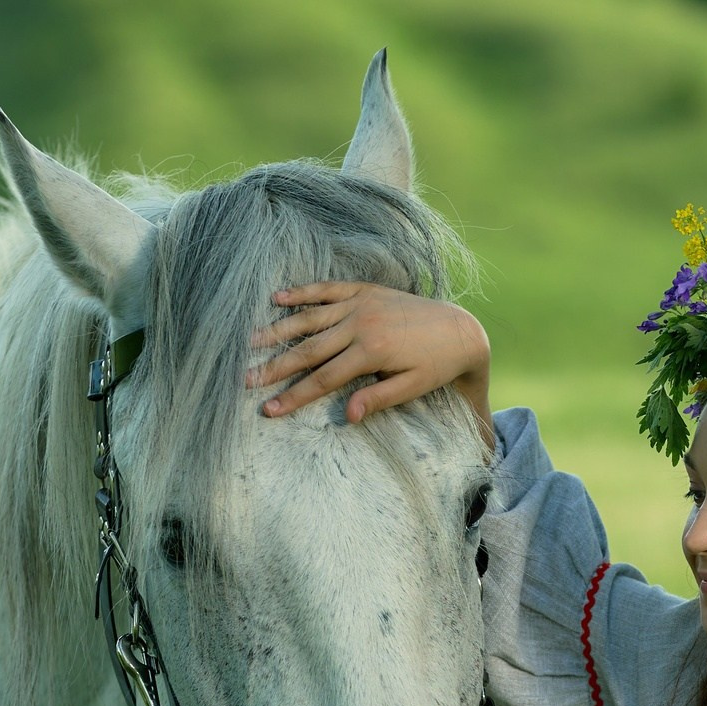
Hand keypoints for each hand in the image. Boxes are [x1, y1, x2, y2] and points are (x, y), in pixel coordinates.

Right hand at [247, 281, 490, 443]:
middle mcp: (362, 323)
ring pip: (311, 317)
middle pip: (309, 348)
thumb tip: (349, 416)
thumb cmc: (435, 365)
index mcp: (372, 351)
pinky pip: (327, 289)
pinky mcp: (365, 290)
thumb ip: (379, 399)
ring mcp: (361, 303)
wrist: (459, 329)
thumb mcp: (412, 387)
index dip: (294, 395)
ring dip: (279, 329)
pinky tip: (277, 297)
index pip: (323, 378)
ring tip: (250, 341)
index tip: (269, 410)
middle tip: (247, 380)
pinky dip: (302, 292)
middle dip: (276, 366)